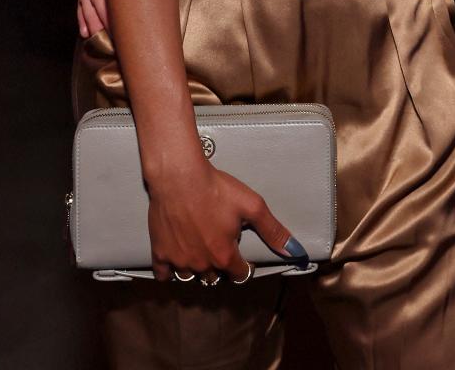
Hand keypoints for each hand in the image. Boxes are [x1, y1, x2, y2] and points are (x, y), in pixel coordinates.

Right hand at [149, 160, 307, 283]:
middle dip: (220, 267)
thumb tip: (294, 250)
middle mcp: (202, 264)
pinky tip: (176, 262)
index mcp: (225, 255)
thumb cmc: (216, 188)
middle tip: (221, 251)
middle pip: (214, 277)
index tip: (244, 261)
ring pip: (190, 277)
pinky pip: (163, 274)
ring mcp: (179, 261)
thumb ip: (272, 230)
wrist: (180, 177)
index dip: (244, 267)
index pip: (239, 274)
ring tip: (202, 254)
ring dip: (197, 270)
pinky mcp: (160, 253)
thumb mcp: (252, 206)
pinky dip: (170, 272)